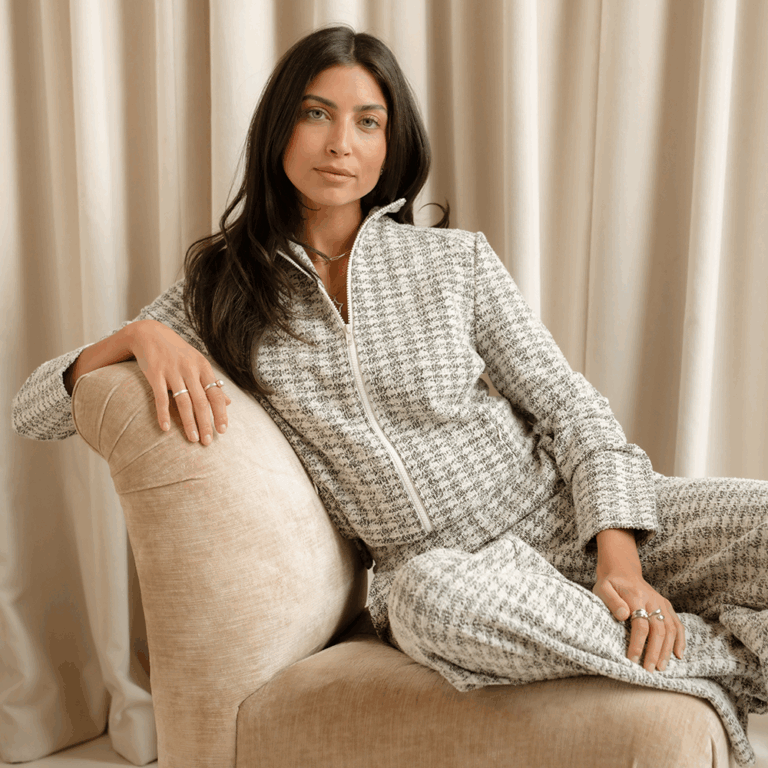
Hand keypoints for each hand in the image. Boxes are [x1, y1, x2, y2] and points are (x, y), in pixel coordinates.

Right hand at [128, 319, 230, 443]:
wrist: (149, 333)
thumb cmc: (177, 352)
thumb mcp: (197, 363)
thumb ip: (211, 383)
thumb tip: (228, 402)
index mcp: (203, 367)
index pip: (215, 394)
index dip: (220, 413)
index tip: (223, 430)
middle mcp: (190, 369)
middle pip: (201, 401)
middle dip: (206, 423)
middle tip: (208, 442)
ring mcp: (172, 372)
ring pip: (184, 402)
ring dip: (189, 422)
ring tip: (193, 439)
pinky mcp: (155, 374)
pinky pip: (160, 397)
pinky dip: (163, 414)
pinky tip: (165, 428)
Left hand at [593, 569, 685, 671]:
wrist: (623, 570)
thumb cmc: (611, 583)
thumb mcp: (603, 588)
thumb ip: (611, 601)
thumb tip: (623, 615)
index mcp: (636, 596)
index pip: (641, 624)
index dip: (638, 643)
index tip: (633, 660)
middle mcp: (652, 599)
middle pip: (659, 629)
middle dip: (655, 652)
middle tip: (649, 670)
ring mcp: (661, 603)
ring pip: (671, 629)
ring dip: (667, 650)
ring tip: (661, 667)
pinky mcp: (667, 606)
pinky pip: (678, 624)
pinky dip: (680, 640)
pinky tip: (678, 655)